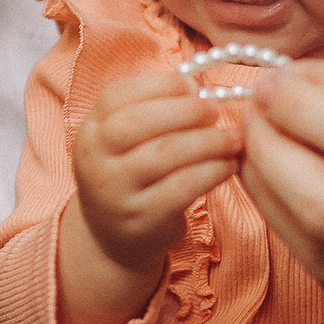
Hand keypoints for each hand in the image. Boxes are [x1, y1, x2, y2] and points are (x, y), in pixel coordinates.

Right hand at [72, 71, 242, 276]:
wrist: (112, 238)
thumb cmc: (131, 176)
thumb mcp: (125, 142)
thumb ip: (151, 110)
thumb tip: (194, 86)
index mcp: (90, 131)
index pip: (118, 96)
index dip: (160, 85)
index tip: (193, 86)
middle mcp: (94, 160)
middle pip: (139, 122)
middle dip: (185, 111)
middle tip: (215, 111)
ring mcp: (115, 192)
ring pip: (165, 154)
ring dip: (208, 141)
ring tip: (233, 138)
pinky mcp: (142, 219)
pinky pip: (183, 187)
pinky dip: (212, 171)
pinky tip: (229, 165)